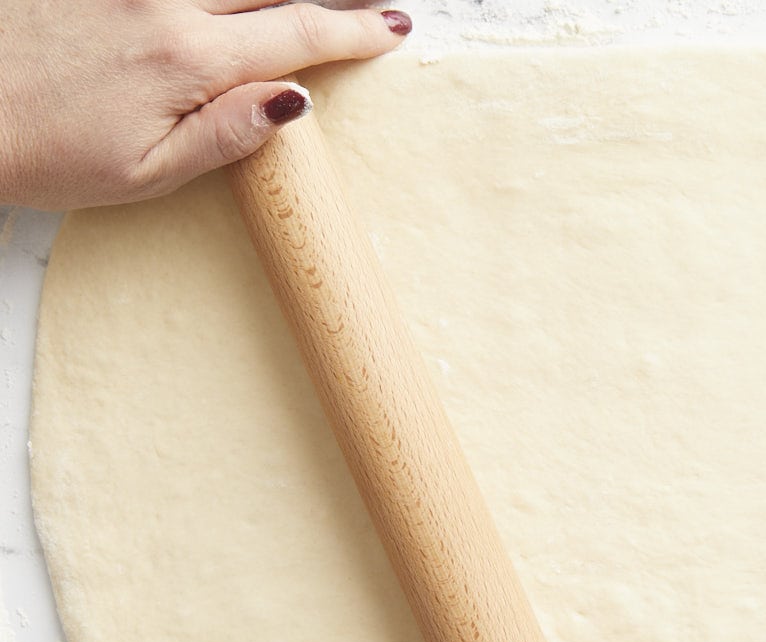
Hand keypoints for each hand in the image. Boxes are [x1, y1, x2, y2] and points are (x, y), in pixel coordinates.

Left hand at [0, 0, 410, 208]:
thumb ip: (226, 133)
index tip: (392, 27)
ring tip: (314, 1)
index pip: (297, 34)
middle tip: (373, 2)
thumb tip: (294, 102)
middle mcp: (161, 2)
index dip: (353, 29)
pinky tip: (238, 0)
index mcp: (187, 59)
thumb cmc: (45, 151)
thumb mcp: (146, 171)